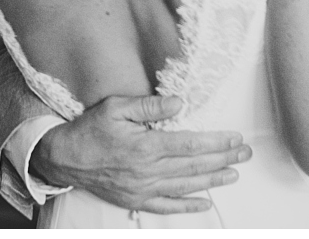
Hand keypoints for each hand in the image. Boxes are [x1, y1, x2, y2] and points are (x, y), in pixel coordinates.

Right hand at [32, 95, 250, 214]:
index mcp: (145, 146)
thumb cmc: (90, 128)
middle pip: (194, 165)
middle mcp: (147, 171)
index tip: (235, 137)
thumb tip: (179, 102)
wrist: (63, 157)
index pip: (190, 144)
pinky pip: (167, 206)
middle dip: (223, 159)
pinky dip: (188, 206)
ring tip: (234, 173)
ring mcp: (142, 189)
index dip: (216, 142)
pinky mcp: (135, 199)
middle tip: (245, 153)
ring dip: (213, 180)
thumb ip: (149, 106)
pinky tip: (205, 202)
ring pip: (186, 186)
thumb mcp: (116, 107)